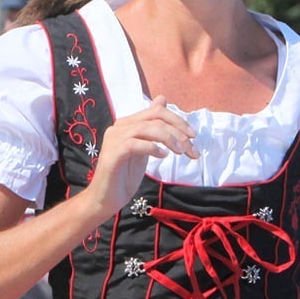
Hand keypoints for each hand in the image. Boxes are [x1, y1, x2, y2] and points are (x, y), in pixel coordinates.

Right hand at [83, 103, 197, 217]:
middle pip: (154, 117)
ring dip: (169, 139)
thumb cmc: (125, 176)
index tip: (193, 136)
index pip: (156, 111)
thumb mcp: (145, 148)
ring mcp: (114, 140)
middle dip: (178, 130)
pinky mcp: (112, 154)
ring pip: (146, 128)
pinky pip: (135, 144)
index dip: (178, 120)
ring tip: (180, 152)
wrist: (106, 199)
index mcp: (127, 124)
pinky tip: (163, 156)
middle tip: (191, 148)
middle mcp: (119, 127)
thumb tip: (162, 99)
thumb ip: (153, 128)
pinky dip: (152, 148)